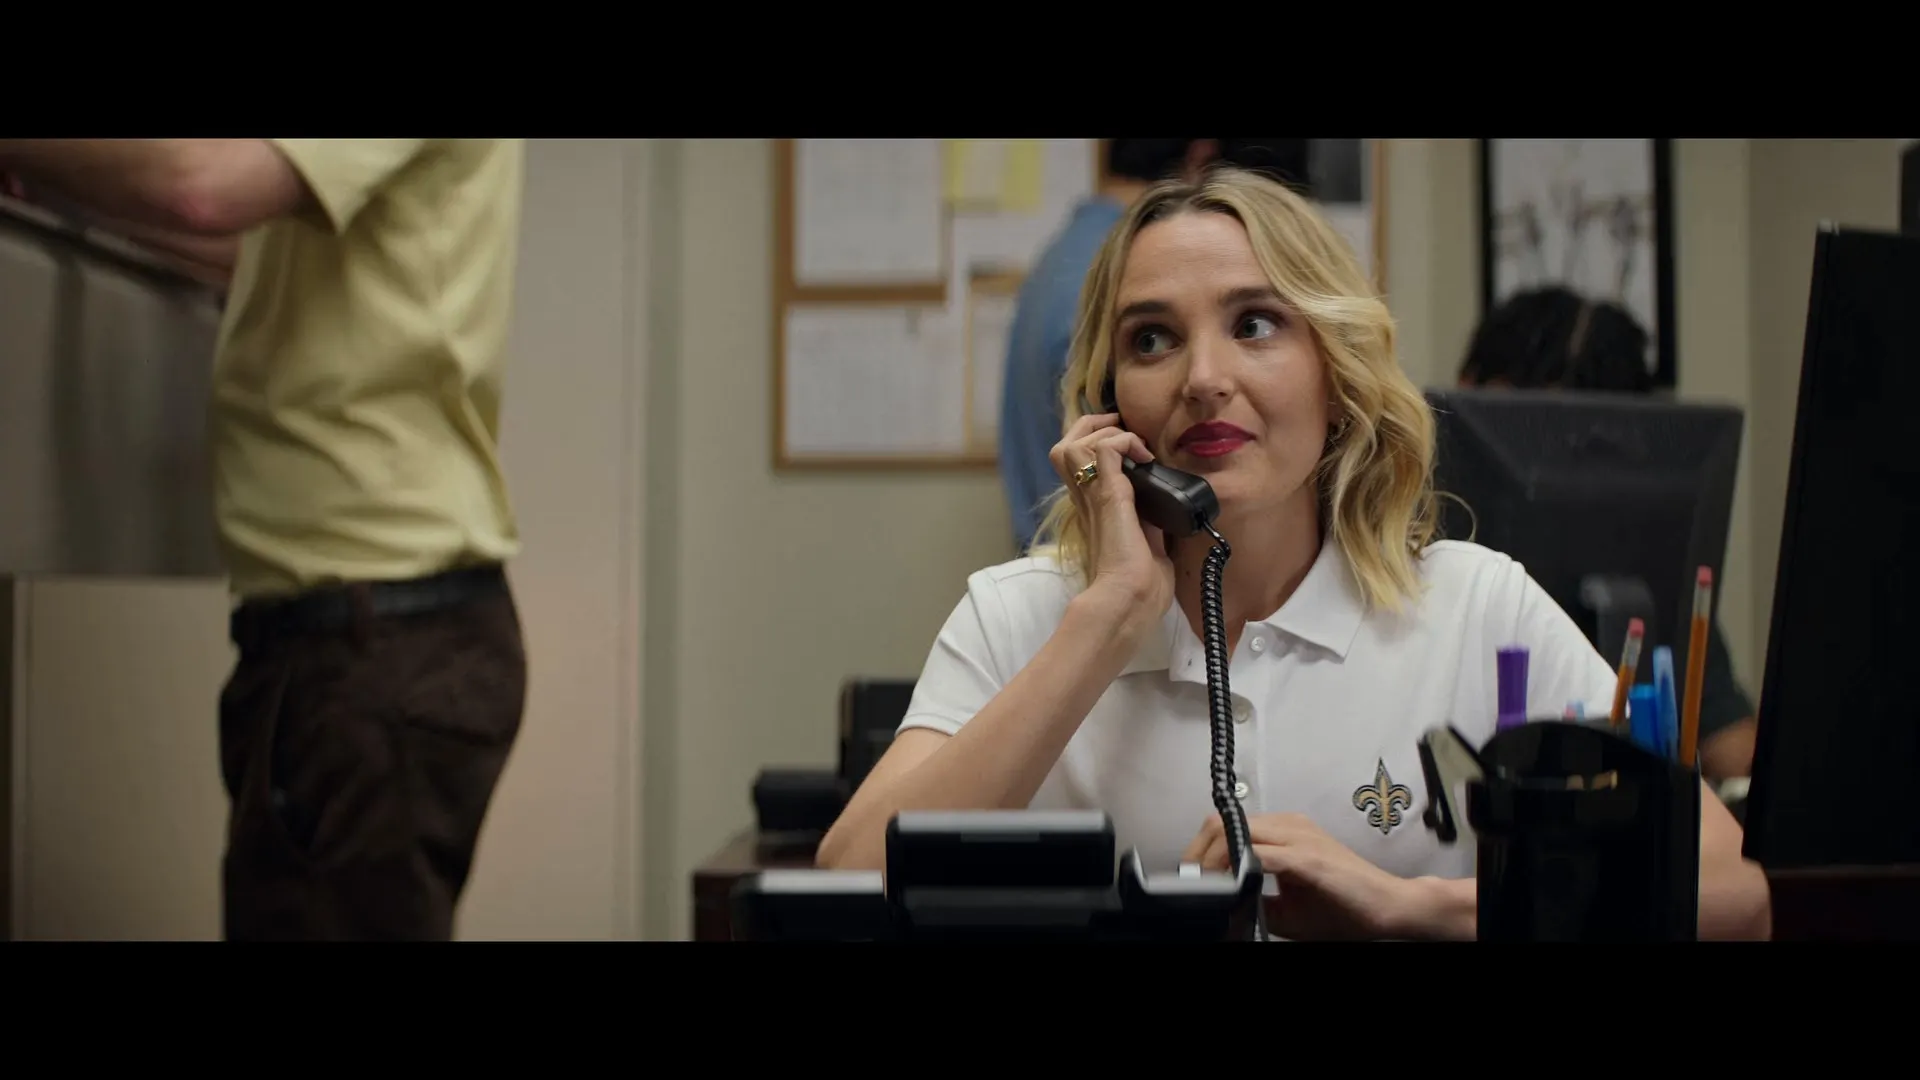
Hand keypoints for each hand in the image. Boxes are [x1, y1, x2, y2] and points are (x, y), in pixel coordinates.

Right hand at [1048, 412, 1172, 625]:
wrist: (1130, 602)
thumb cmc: (1139, 589)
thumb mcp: (1146, 546)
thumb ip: (1148, 523)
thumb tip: (1163, 509)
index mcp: (1092, 510)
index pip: (1078, 465)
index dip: (1096, 444)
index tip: (1129, 446)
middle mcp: (1085, 500)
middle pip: (1066, 445)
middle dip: (1092, 427)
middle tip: (1122, 430)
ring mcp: (1092, 496)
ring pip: (1075, 441)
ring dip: (1106, 433)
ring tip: (1135, 444)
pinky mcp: (1108, 496)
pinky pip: (1105, 449)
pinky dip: (1125, 441)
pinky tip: (1144, 456)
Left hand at [1184, 812, 1418, 939]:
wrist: (1390, 907)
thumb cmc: (1347, 905)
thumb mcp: (1288, 908)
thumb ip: (1256, 900)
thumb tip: (1224, 907)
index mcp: (1284, 832)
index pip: (1228, 825)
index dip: (1201, 849)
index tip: (1192, 877)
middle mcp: (1290, 826)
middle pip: (1224, 822)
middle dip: (1199, 852)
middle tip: (1191, 881)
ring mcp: (1300, 838)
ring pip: (1238, 833)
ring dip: (1214, 859)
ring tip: (1207, 885)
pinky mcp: (1310, 858)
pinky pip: (1263, 854)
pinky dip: (1240, 868)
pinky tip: (1233, 885)